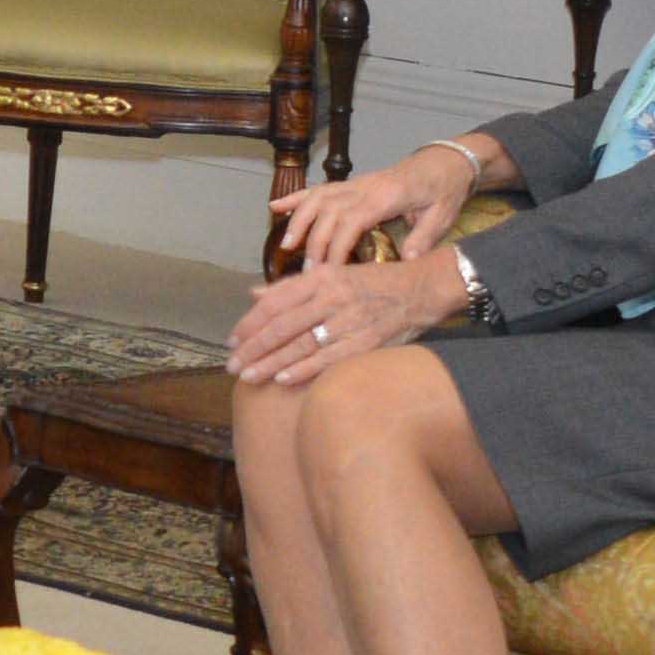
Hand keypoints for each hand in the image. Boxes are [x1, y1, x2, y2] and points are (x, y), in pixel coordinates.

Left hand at [224, 238, 477, 386]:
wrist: (421, 288)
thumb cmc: (372, 284)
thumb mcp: (332, 275)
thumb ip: (292, 287)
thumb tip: (253, 295)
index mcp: (321, 277)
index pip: (276, 302)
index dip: (251, 322)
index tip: (232, 340)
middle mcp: (333, 296)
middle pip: (283, 325)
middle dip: (253, 347)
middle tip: (233, 364)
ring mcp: (350, 319)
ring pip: (302, 343)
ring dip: (271, 362)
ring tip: (249, 376)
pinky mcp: (367, 341)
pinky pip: (329, 359)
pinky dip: (304, 369)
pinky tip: (282, 379)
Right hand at [268, 145, 481, 272]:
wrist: (447, 160)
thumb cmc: (445, 189)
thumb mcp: (443, 215)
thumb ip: (424, 237)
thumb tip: (408, 260)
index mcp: (387, 196)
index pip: (352, 222)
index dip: (337, 247)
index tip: (330, 272)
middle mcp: (365, 187)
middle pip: (329, 212)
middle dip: (315, 242)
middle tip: (309, 272)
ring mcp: (357, 183)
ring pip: (319, 197)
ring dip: (299, 220)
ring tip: (287, 245)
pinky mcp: (353, 183)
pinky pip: (320, 188)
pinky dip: (296, 197)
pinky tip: (275, 207)